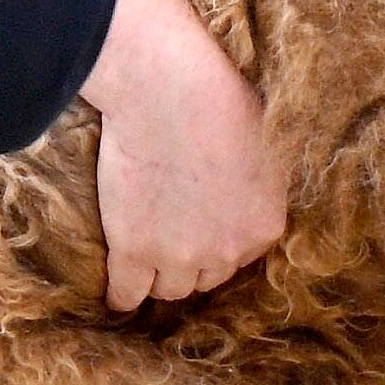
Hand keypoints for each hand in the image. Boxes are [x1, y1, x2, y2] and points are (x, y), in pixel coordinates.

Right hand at [79, 0, 286, 309]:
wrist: (167, 87)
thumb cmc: (219, 97)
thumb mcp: (267, 144)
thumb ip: (262, 183)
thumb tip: (252, 189)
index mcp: (265, 225)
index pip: (242, 255)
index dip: (220, 239)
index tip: (203, 227)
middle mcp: (228, 250)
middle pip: (208, 276)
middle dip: (193, 260)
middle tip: (172, 235)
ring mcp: (178, 254)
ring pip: (170, 289)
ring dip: (159, 276)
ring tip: (144, 262)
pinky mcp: (134, 249)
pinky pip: (126, 293)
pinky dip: (121, 296)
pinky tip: (116, 297)